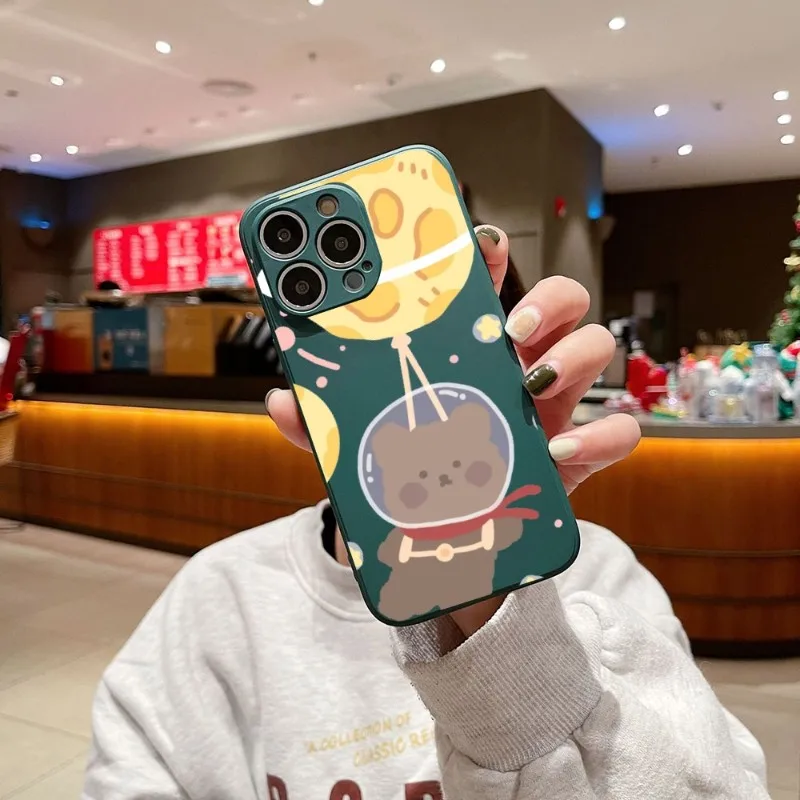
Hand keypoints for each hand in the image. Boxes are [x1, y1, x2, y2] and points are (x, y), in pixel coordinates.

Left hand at [266, 225, 640, 636]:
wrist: (452, 541)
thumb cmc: (415, 475)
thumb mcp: (362, 445)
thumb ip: (322, 422)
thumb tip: (283, 398)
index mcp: (473, 349)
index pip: (490, 283)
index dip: (490, 254)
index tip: (477, 241)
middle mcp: (521, 363)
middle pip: (561, 299)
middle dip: (546, 297)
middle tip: (512, 323)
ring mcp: (556, 404)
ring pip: (595, 347)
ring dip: (573, 353)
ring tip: (531, 381)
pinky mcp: (579, 452)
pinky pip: (618, 431)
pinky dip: (598, 435)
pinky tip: (557, 452)